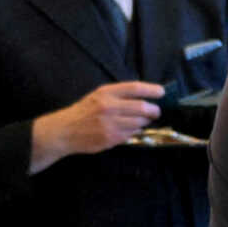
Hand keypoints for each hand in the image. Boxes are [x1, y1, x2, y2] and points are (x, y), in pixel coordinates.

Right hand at [30, 81, 164, 171]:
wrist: (65, 130)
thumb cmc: (84, 111)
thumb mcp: (98, 96)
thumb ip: (118, 95)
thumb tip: (144, 97)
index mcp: (106, 93)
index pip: (135, 88)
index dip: (152, 89)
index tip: (161, 92)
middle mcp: (109, 107)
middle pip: (142, 107)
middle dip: (154, 110)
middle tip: (156, 112)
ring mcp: (111, 124)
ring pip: (139, 123)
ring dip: (144, 122)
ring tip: (141, 121)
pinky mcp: (111, 138)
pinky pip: (131, 134)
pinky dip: (134, 132)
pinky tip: (127, 130)